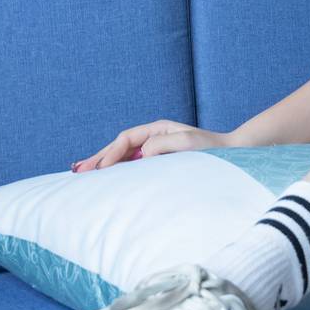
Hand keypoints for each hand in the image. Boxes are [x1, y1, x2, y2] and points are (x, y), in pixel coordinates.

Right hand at [71, 120, 234, 170]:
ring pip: (122, 157)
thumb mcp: (188, 143)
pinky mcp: (159, 165)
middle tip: (77, 171)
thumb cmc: (213, 150)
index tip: (99, 169)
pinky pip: (133, 167)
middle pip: (119, 147)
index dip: (110, 153)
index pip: (126, 139)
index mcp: (158, 129)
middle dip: (98, 158)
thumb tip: (140, 154)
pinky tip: (105, 180)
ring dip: (103, 165)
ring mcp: (155, 151)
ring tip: (82, 173)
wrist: (232, 155)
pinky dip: (117, 172)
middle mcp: (154, 138)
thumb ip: (162, 145)